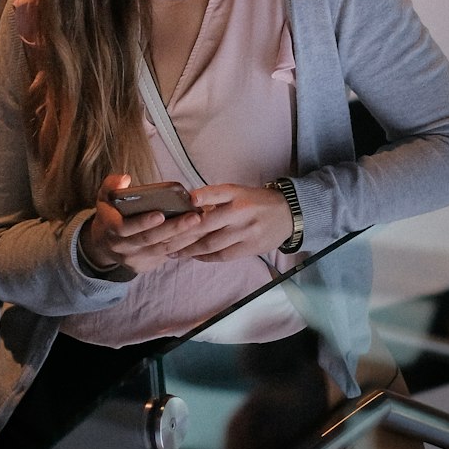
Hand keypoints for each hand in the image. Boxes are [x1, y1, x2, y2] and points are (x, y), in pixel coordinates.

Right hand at [82, 173, 203, 275]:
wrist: (103, 243)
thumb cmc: (111, 213)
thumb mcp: (104, 196)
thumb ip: (111, 185)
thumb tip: (125, 179)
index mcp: (110, 229)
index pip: (126, 228)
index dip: (143, 222)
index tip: (161, 214)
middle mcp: (121, 247)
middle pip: (149, 240)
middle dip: (173, 228)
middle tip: (194, 217)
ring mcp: (133, 259)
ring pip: (161, 250)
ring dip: (183, 238)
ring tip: (202, 225)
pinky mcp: (144, 266)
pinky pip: (166, 256)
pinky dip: (182, 246)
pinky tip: (198, 235)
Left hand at [164, 183, 293, 262]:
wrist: (288, 214)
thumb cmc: (255, 201)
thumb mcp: (238, 192)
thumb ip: (215, 198)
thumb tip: (187, 204)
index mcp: (236, 194)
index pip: (212, 195)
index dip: (196, 200)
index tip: (176, 207)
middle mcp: (240, 212)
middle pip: (205, 225)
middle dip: (181, 234)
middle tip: (161, 238)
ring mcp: (245, 232)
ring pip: (211, 243)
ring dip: (189, 249)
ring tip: (171, 251)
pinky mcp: (250, 248)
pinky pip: (223, 255)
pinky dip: (206, 257)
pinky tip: (193, 256)